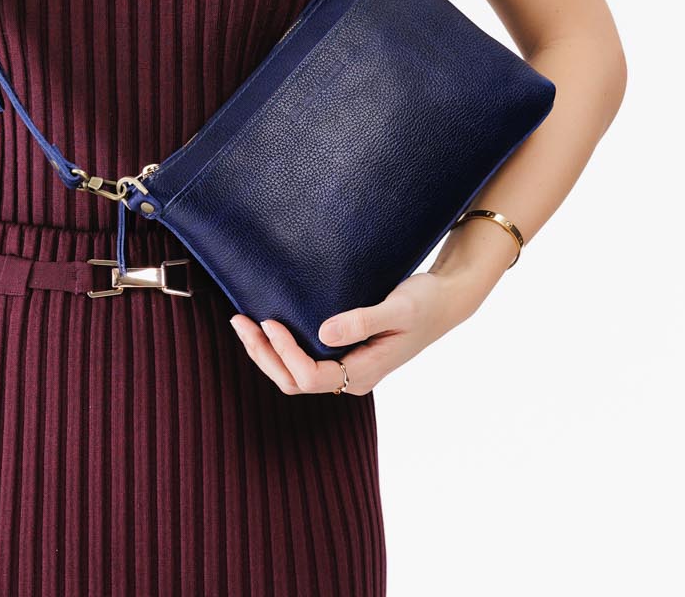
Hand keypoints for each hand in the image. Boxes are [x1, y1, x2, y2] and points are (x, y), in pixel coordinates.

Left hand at [229, 269, 486, 395]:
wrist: (445, 302)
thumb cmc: (424, 303)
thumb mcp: (398, 309)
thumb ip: (362, 320)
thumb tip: (323, 332)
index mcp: (363, 373)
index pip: (309, 376)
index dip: (284, 353)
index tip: (270, 321)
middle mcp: (351, 376)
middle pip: (294, 381)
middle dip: (263, 355)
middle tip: (239, 321)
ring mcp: (346, 367)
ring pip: (294, 374)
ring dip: (266, 352)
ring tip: (243, 322)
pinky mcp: (344, 353)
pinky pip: (303, 359)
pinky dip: (279, 346)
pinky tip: (267, 324)